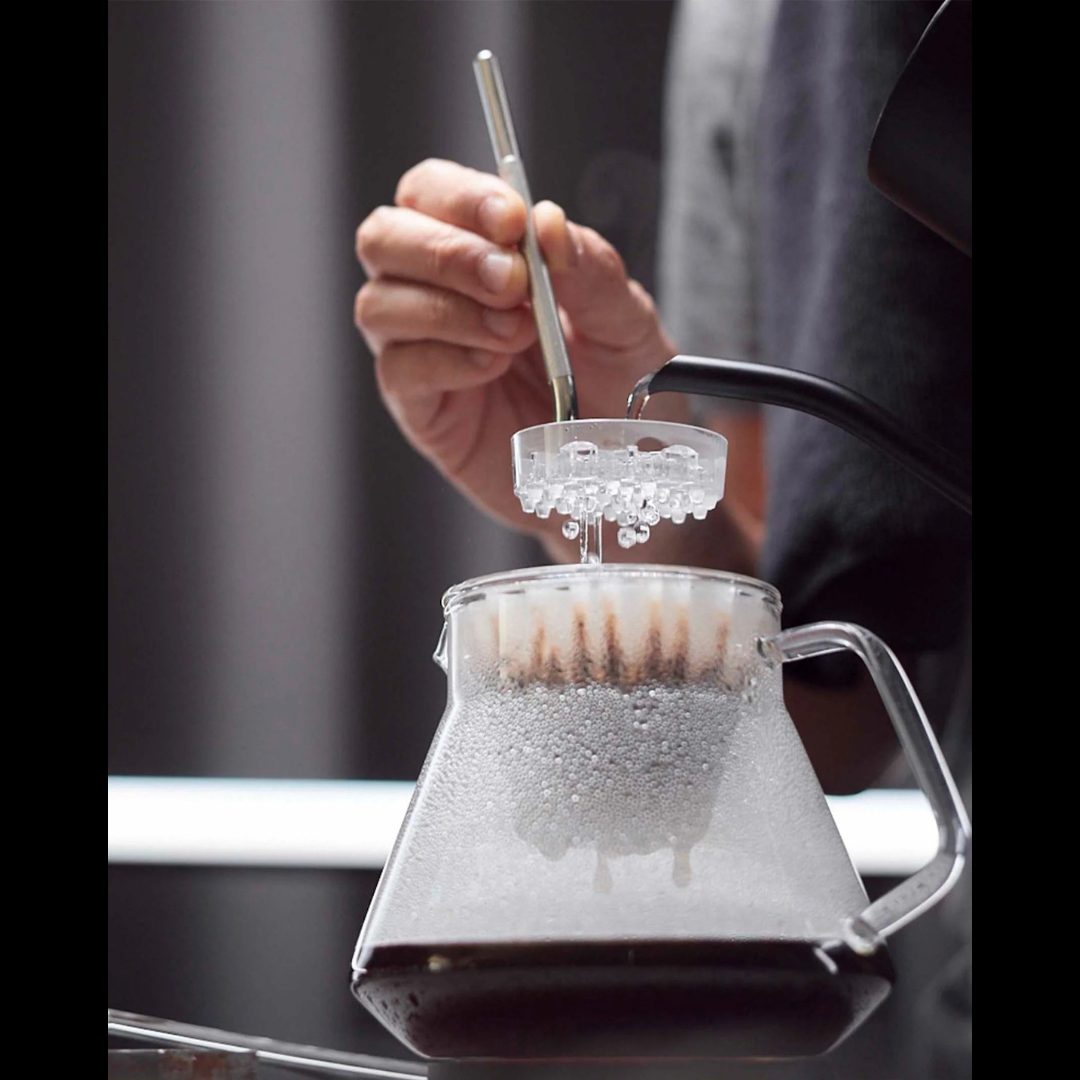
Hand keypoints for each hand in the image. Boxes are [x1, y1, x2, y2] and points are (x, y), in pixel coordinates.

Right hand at [354, 158, 686, 550]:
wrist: (622, 472)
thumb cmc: (619, 387)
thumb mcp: (625, 321)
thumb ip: (592, 270)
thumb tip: (547, 223)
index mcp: (482, 252)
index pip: (432, 193)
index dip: (461, 198)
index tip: (513, 224)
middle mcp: (438, 292)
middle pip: (384, 237)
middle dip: (445, 251)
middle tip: (513, 284)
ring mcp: (422, 351)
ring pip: (379, 304)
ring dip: (448, 309)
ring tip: (515, 336)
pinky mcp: (421, 409)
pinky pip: (400, 370)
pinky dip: (446, 360)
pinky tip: (492, 369)